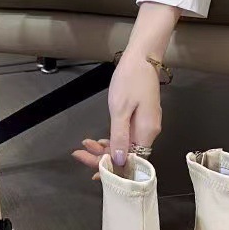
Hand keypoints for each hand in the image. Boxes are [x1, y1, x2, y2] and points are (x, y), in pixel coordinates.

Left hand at [72, 52, 161, 175]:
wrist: (142, 57)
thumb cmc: (130, 79)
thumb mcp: (120, 109)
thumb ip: (120, 136)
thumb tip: (120, 161)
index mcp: (146, 132)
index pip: (130, 161)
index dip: (111, 169)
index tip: (91, 172)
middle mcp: (149, 132)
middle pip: (127, 156)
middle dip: (103, 158)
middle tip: (79, 154)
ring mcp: (146, 126)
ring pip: (125, 147)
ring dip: (105, 149)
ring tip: (85, 145)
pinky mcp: (142, 119)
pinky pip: (127, 137)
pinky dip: (112, 140)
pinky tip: (99, 140)